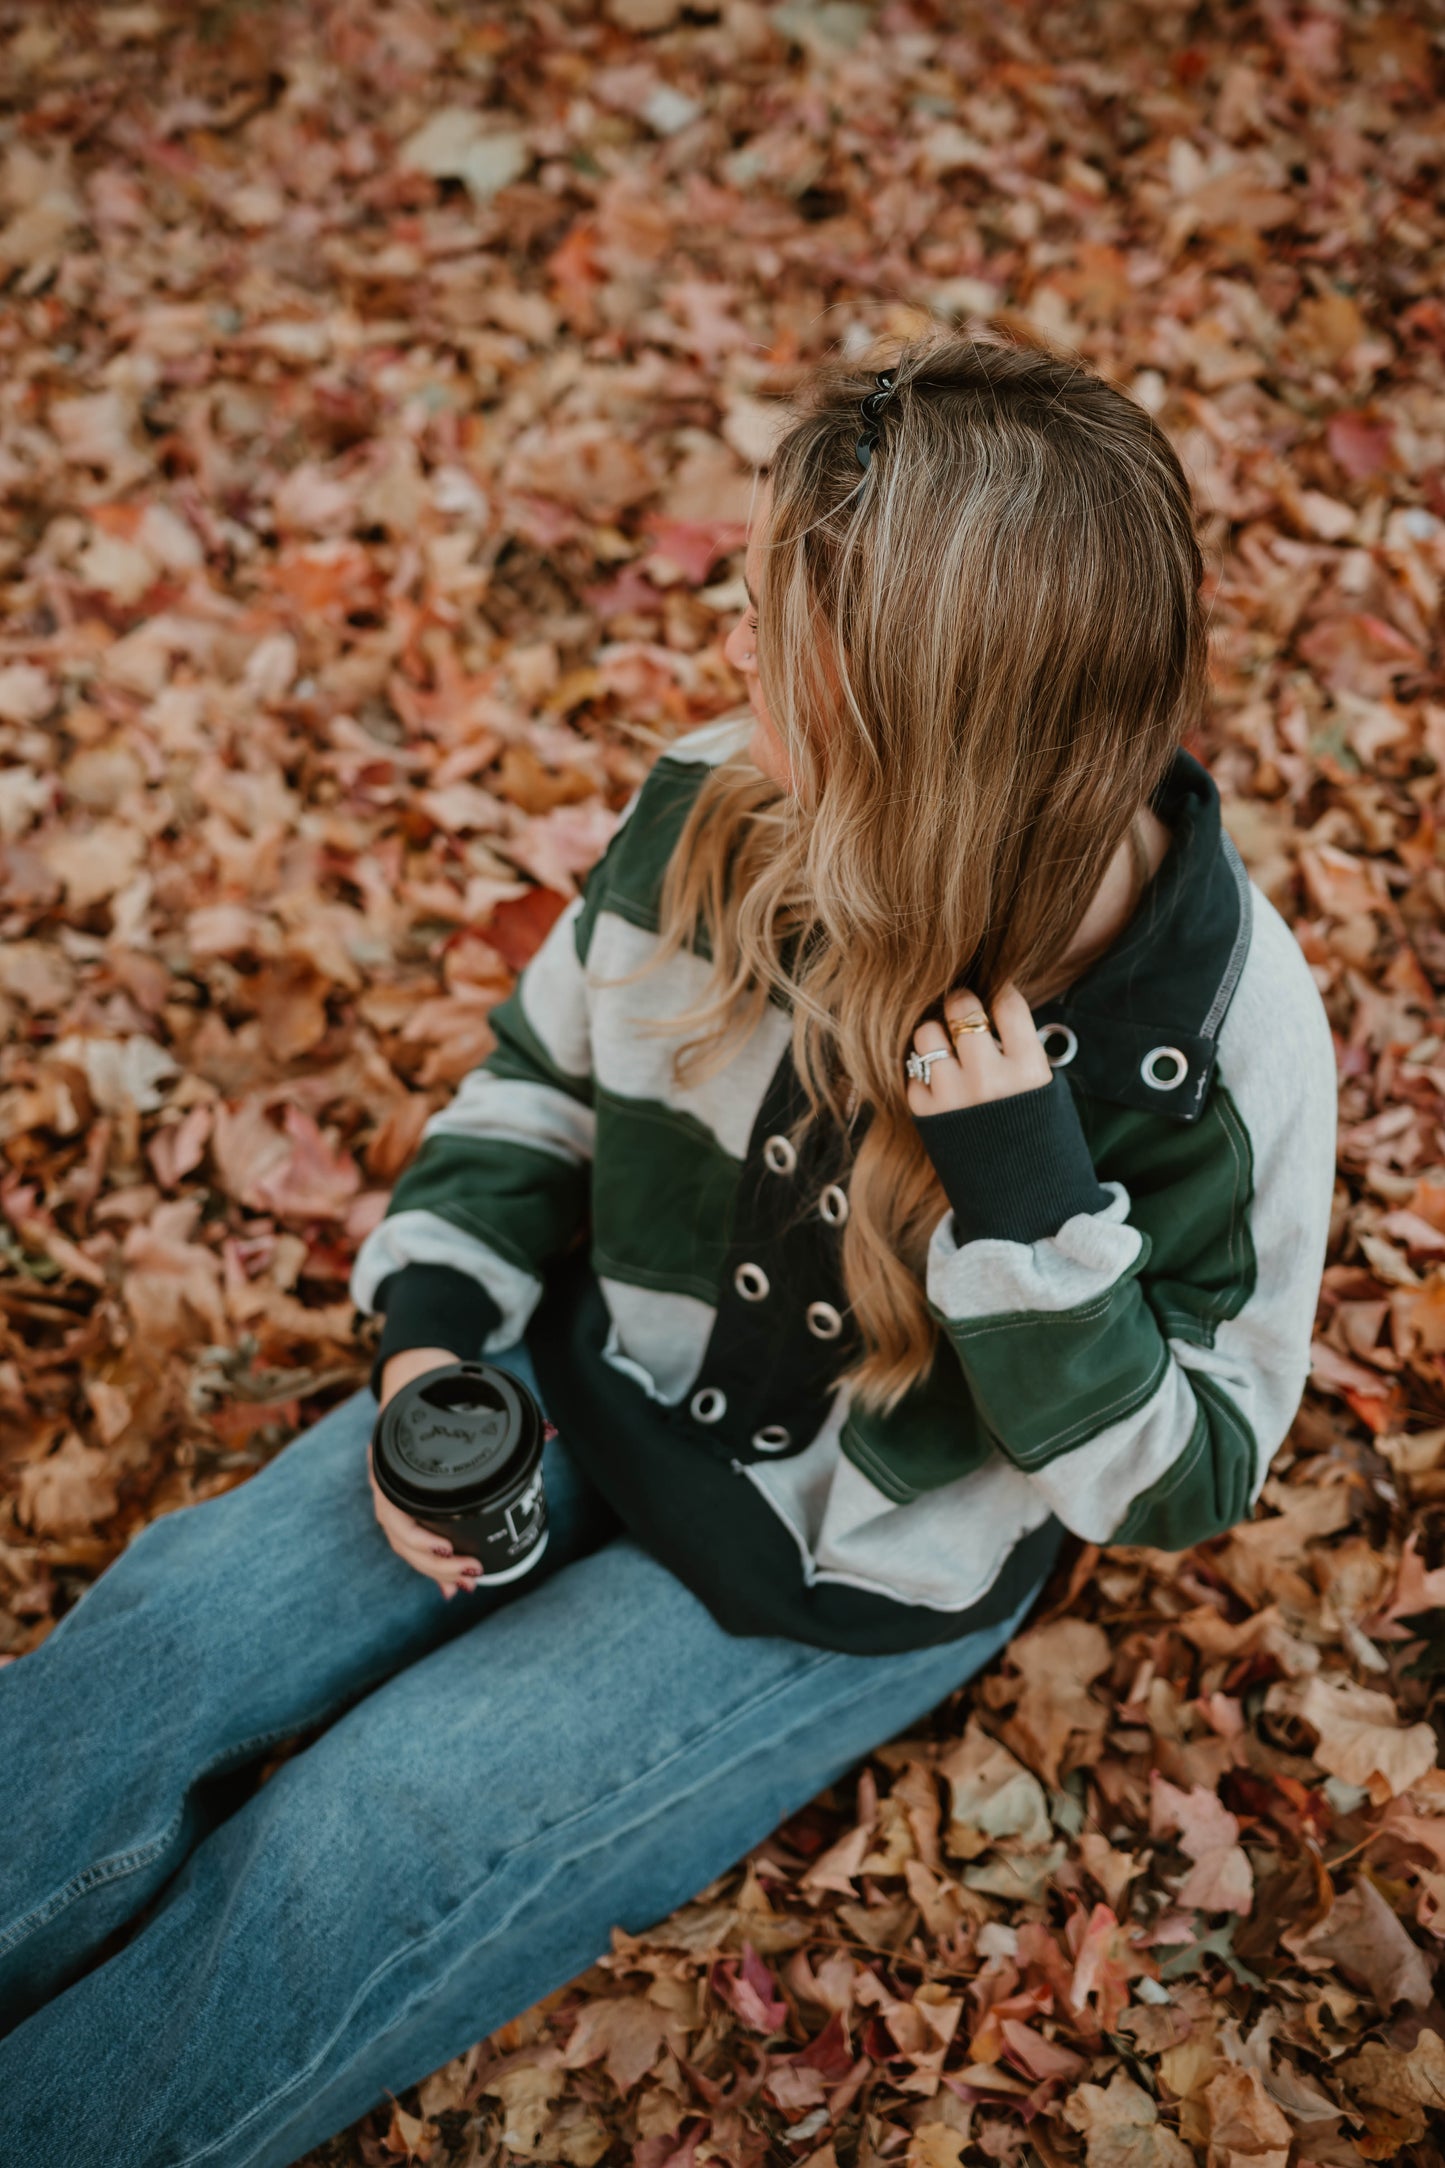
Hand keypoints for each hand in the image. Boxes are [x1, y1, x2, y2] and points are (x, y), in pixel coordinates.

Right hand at [370, 1346, 482, 1600]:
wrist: (416, 1377)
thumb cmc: (441, 1390)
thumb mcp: (462, 1396)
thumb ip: (505, 1414)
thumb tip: (551, 1431)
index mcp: (390, 1461)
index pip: (393, 1510)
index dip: (417, 1537)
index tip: (447, 1549)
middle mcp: (386, 1482)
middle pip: (401, 1537)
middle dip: (435, 1563)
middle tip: (473, 1573)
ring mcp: (393, 1495)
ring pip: (405, 1545)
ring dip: (434, 1570)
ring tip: (467, 1584)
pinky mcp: (406, 1504)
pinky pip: (413, 1542)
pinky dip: (432, 1566)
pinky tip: (451, 1587)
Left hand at [905, 980, 1052, 1117]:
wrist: (1017, 1190)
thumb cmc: (1034, 1130)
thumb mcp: (1044, 1087)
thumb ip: (1021, 1048)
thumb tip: (992, 1005)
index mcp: (1027, 1070)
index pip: (1006, 1004)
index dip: (1000, 991)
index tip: (995, 993)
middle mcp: (988, 1079)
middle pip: (961, 1008)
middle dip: (961, 1002)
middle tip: (962, 1009)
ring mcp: (953, 1096)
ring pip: (927, 1034)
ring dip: (936, 1034)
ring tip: (948, 1046)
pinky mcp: (926, 1112)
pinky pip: (913, 1069)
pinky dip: (924, 1070)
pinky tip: (940, 1080)